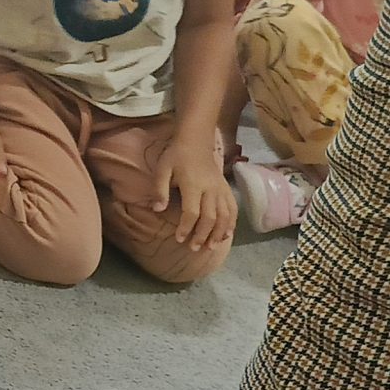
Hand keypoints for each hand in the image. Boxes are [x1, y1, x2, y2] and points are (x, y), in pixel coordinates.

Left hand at [150, 133, 235, 250]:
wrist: (196, 140)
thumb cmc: (176, 156)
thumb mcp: (162, 169)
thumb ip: (159, 190)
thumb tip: (156, 210)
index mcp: (193, 185)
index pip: (192, 212)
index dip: (186, 228)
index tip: (179, 239)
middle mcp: (210, 189)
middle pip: (210, 218)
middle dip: (202, 235)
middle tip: (194, 249)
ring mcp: (220, 189)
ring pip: (224, 216)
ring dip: (218, 233)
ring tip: (210, 247)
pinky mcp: (226, 188)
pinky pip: (233, 208)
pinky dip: (231, 223)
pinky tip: (226, 235)